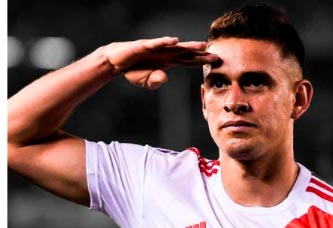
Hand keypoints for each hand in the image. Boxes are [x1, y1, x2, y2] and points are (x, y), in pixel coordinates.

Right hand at [101, 37, 217, 89]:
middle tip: (216, 57)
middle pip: (186, 54)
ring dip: (188, 46)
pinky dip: (165, 42)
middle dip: (201, 55)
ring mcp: (156, 49)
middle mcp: (165, 53)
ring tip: (201, 46)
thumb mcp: (145, 81)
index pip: (187, 61)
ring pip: (176, 47)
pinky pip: (157, 43)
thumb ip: (155, 81)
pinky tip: (175, 41)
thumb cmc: (133, 70)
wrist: (116, 62)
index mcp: (167, 62)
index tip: (214, 64)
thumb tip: (164, 78)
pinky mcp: (145, 45)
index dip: (200, 62)